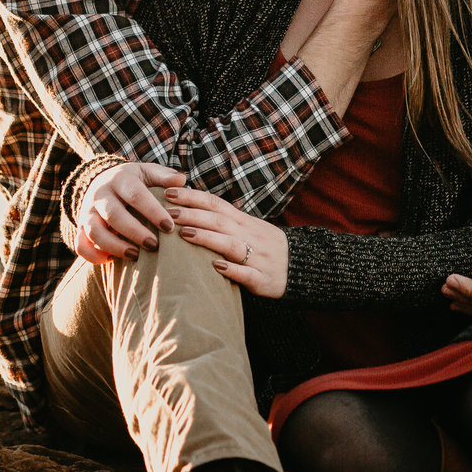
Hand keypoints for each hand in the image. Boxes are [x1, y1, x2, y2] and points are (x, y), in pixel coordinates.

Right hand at [72, 162, 184, 262]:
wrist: (101, 182)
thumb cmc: (133, 181)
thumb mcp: (147, 172)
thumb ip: (164, 176)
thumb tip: (181, 179)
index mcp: (120, 179)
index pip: (136, 195)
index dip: (153, 212)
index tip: (170, 227)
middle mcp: (100, 195)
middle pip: (114, 215)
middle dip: (135, 232)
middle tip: (154, 245)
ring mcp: (87, 211)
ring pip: (95, 232)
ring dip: (115, 246)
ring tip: (136, 256)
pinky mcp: (81, 227)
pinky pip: (81, 245)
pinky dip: (94, 256)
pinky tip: (113, 261)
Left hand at [164, 186, 287, 298]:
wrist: (303, 266)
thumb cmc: (267, 247)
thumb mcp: (249, 227)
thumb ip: (225, 220)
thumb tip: (192, 209)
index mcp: (245, 222)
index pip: (216, 204)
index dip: (193, 197)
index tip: (169, 192)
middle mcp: (250, 235)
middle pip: (219, 221)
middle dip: (193, 215)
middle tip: (168, 212)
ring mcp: (258, 257)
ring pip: (231, 244)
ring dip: (207, 238)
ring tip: (184, 234)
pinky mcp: (264, 279)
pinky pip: (247, 274)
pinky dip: (232, 270)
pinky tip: (216, 266)